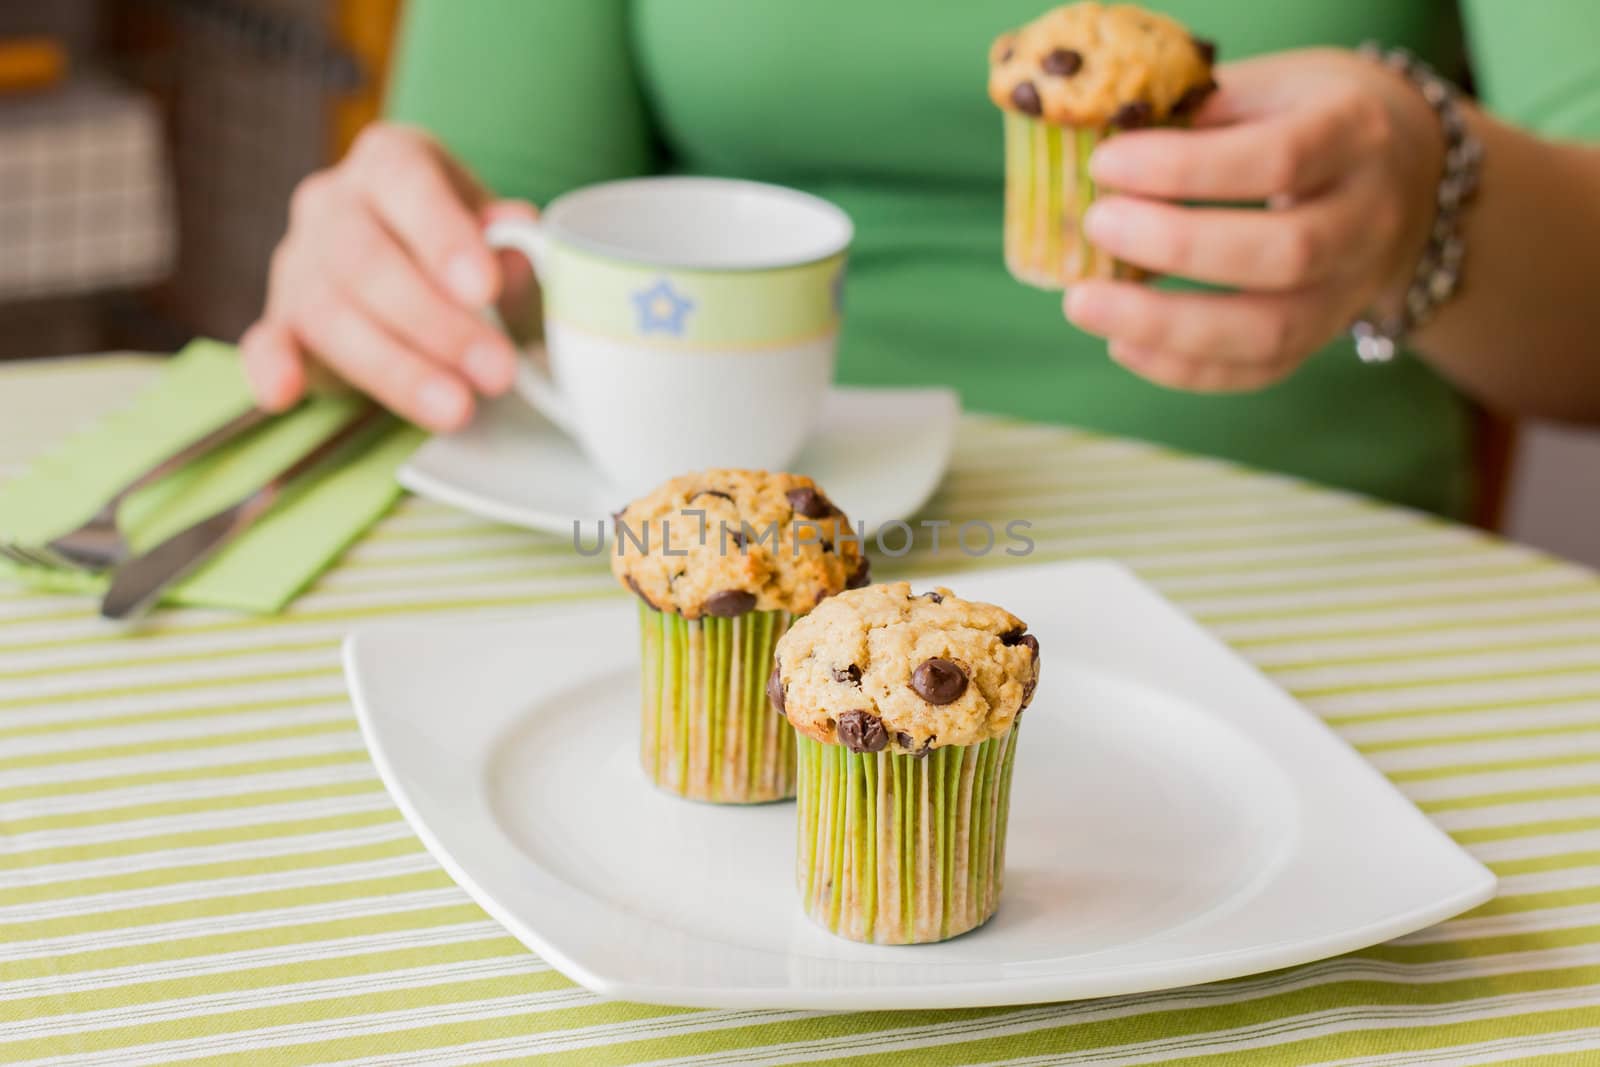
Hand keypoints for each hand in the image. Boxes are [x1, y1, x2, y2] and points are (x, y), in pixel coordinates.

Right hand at [240, 124, 537, 429]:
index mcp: (390, 161)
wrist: (423, 272)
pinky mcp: (281, 321)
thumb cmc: (470, 252)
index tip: (484, 288)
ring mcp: (298, 262)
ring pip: (329, 311)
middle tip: (496, 372)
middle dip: (435, 323)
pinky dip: (272, 368)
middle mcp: (332, 203)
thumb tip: (519, 249)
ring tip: (457, 408)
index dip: (443, 236)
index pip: (406, 183)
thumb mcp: (504, 239)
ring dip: (395, 368)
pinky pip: (265, 343)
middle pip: (366, 259)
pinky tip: (285, 394)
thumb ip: (513, 244)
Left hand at [1063, 49, 1444, 391]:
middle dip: (1176, 247)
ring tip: (1084, 304)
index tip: (1106, 164)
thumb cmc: (1308, 117)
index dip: (1185, 168)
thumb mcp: (1271, 88)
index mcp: (1356, 135)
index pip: (1278, 159)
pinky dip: (1183, 368)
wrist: (1402, 171)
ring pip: (1270, 331)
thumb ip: (1201, 117)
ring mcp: (1351, 288)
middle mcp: (1369, 218)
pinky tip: (1121, 343)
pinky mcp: (1323, 335)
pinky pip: (1257, 370)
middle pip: (1283, 254)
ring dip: (1166, 327)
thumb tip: (1109, 166)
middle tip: (1096, 225)